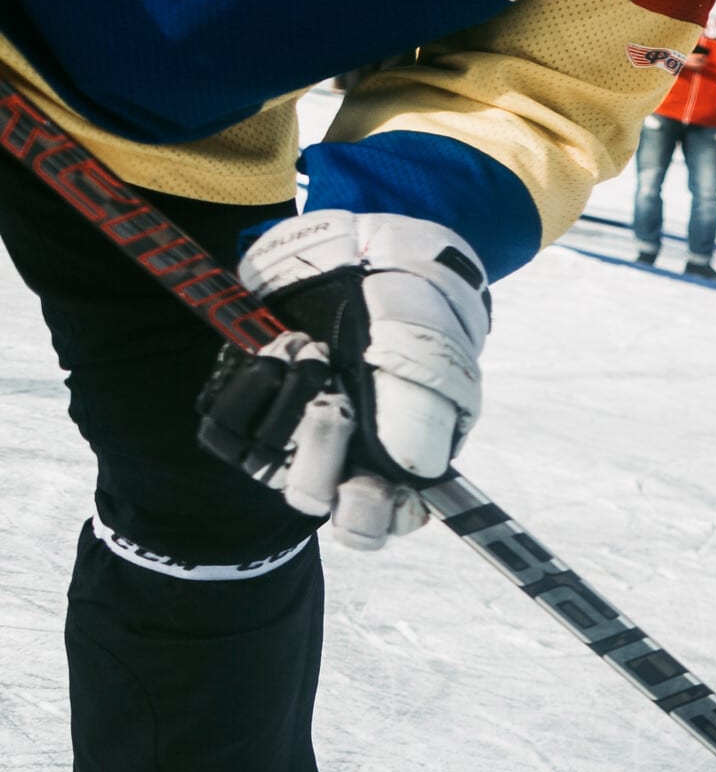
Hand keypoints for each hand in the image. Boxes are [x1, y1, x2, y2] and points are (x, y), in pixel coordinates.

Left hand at [197, 210, 490, 548]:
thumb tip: (400, 481)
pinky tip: (277, 348)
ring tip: (311, 351)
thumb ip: (424, 429)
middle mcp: (335, 454)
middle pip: (311, 498)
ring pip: (264, 463)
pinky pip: (222, 424)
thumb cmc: (412, 312)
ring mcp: (283, 431)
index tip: (364, 483)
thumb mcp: (435, 366)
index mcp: (390, 461)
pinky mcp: (239, 402)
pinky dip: (248, 384)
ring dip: (286, 402)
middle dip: (320, 447)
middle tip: (335, 402)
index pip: (371, 524)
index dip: (365, 515)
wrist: (361, 247)